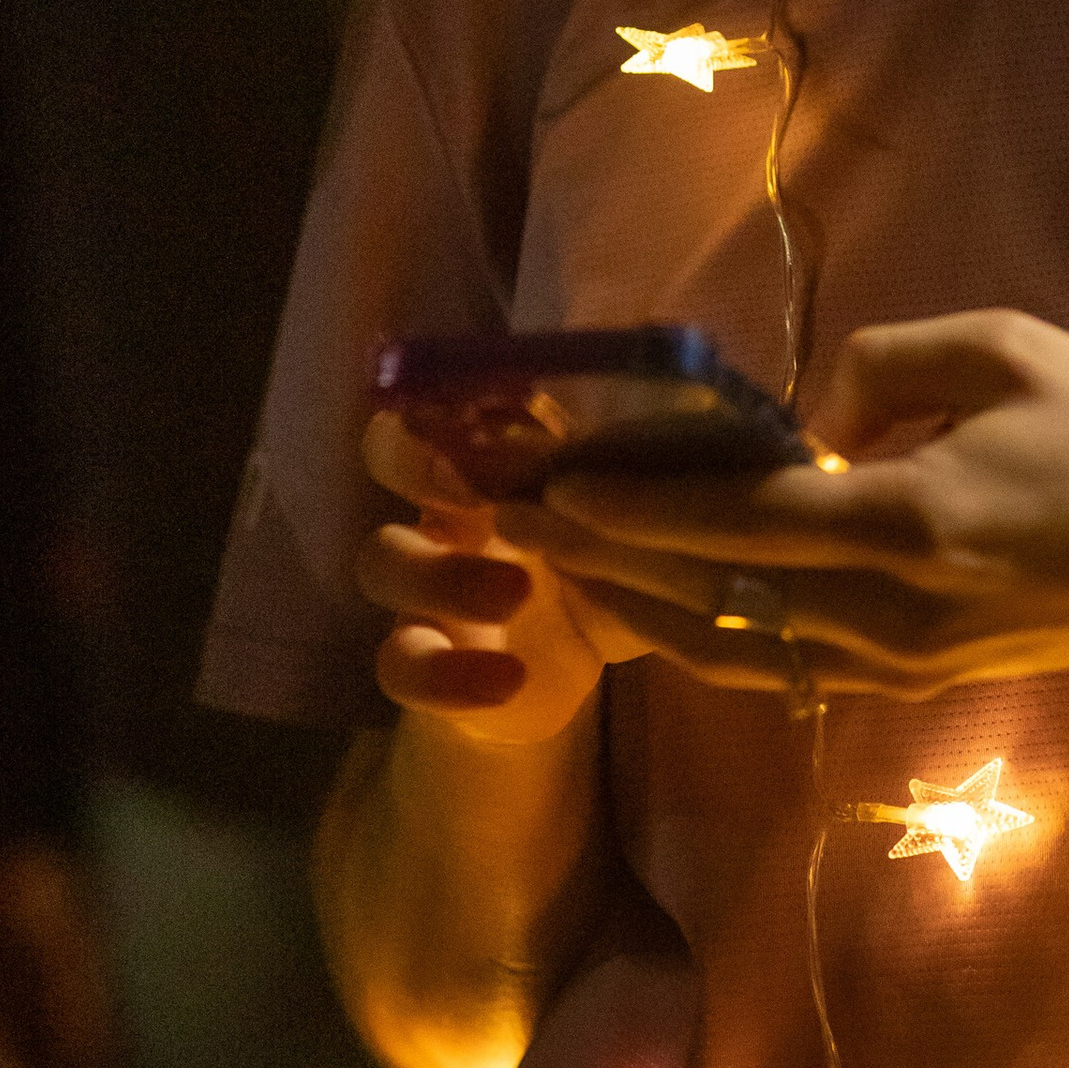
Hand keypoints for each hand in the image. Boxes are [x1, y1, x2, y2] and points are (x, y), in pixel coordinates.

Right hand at [355, 410, 644, 748]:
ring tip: (516, 592)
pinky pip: (398, 661)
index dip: (458, 388)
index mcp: (499, 452)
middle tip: (476, 484)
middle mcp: (447, 500)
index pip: (454, 388)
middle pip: (389, 451)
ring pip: (381, 559)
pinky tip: (508, 680)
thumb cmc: (604, 563)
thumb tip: (687, 419)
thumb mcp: (629, 517)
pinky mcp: (421, 658)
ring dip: (441, 573)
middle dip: (416, 458)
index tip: (502, 402)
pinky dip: (446, 675)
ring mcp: (421, 580)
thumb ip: (638, 476)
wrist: (573, 667)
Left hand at [508, 310, 1068, 704]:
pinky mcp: (904, 684)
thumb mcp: (1008, 349)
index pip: (740, 518)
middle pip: (712, 594)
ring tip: (554, 568)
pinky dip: (700, 636)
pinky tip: (648, 606)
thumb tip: (808, 416)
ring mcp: (894, 664)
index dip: (637, 505)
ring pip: (730, 647)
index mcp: (913, 522)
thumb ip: (887, 367)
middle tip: (512, 523)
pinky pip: (776, 663)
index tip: (552, 483)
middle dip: (605, 559)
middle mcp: (889, 612)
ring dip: (635, 608)